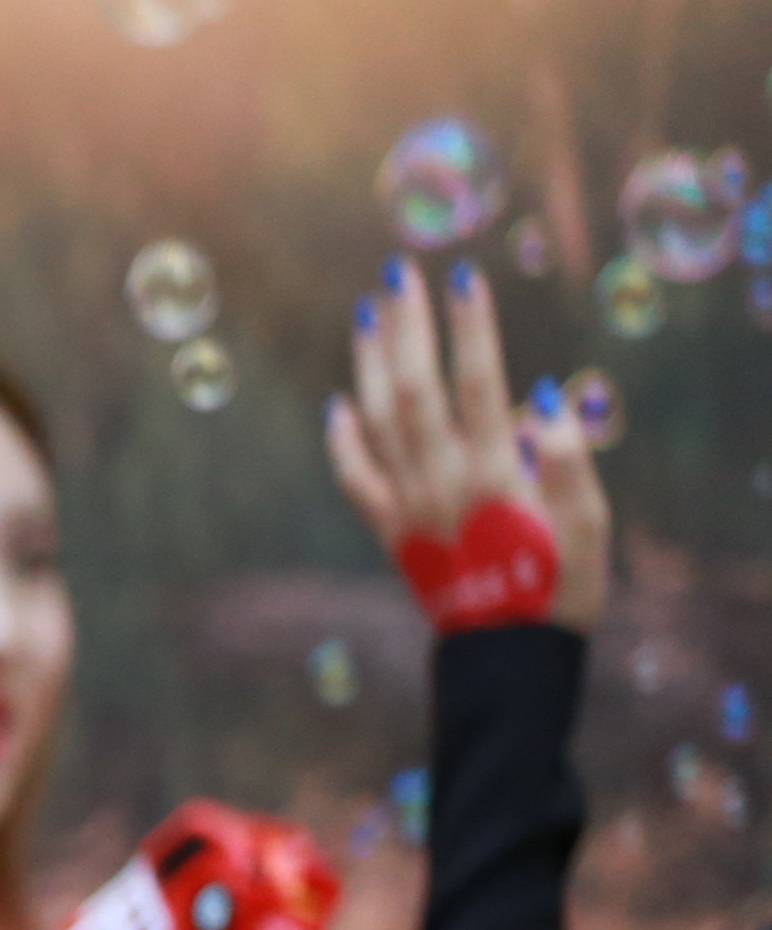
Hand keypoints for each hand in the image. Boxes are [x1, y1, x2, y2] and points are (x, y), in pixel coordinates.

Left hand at [328, 258, 611, 625]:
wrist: (507, 657)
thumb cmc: (561, 585)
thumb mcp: (590, 524)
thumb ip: (568, 460)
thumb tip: (543, 398)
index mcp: (494, 474)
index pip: (476, 384)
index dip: (468, 329)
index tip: (463, 278)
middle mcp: (440, 483)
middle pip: (414, 389)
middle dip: (406, 327)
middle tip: (399, 272)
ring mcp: (407, 506)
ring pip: (376, 422)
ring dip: (369, 364)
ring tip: (368, 313)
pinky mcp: (389, 531)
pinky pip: (354, 479)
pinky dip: (341, 439)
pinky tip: (338, 402)